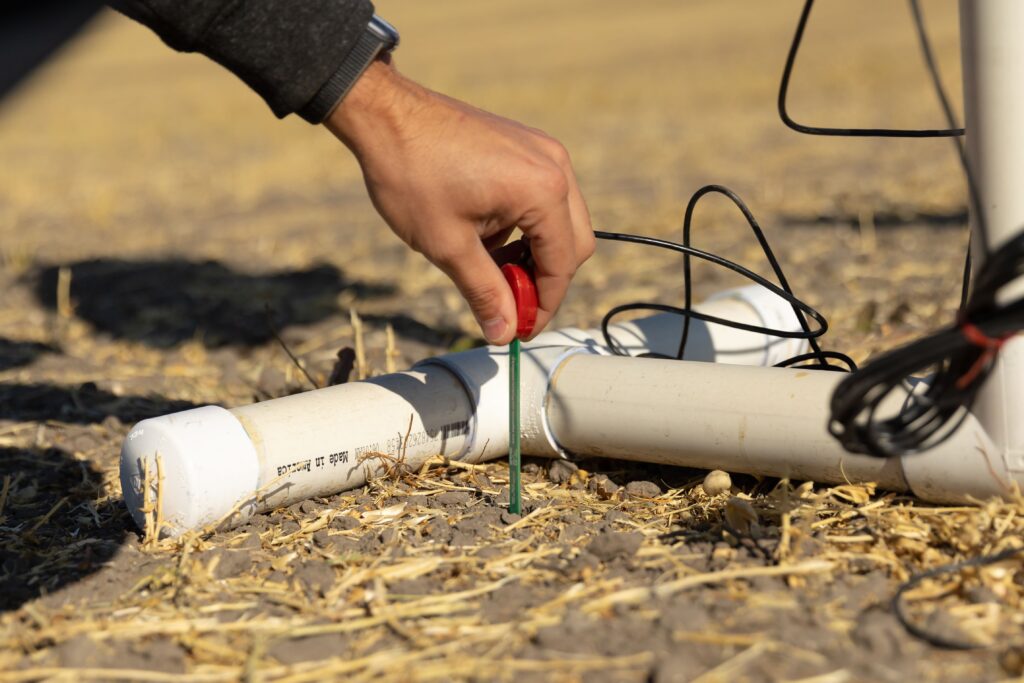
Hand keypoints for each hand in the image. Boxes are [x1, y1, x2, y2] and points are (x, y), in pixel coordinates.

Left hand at [324, 59, 594, 343]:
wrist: (384, 114)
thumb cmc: (412, 175)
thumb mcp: (448, 246)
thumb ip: (484, 293)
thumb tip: (504, 333)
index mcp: (543, 191)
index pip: (562, 264)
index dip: (543, 305)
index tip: (519, 330)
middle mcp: (555, 167)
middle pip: (574, 244)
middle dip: (544, 280)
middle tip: (508, 305)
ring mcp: (544, 152)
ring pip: (560, 222)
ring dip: (533, 254)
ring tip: (489, 270)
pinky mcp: (527, 146)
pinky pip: (544, 198)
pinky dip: (525, 227)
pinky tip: (486, 237)